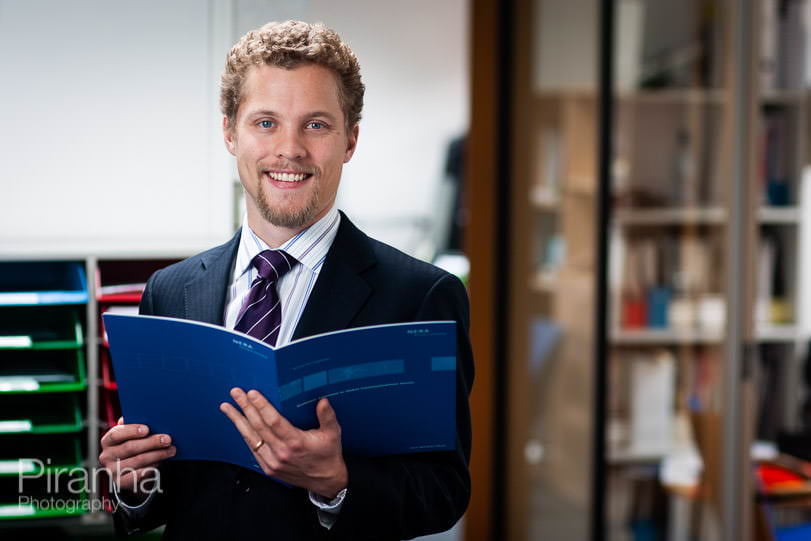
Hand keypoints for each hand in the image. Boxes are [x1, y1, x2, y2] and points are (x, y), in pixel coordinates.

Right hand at [98, 417, 175, 499]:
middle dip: (151, 442)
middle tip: (167, 439)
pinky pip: (136, 476)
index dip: (131, 430)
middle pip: (130, 447)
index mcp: (108, 441)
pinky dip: (150, 469)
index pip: (116, 434)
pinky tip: (160, 464)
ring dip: (157, 455)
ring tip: (171, 450)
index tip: (147, 429)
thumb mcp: (132, 436)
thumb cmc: (135, 448)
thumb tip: (141, 417)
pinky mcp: (119, 482)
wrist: (131, 473)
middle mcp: (106, 455)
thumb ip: (135, 427)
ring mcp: (112, 470)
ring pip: (137, 460)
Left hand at [220, 388, 346, 498]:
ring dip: (238, 421)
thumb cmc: (328, 454)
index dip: (261, 406)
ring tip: (227, 407)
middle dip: (245, 407)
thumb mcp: (333, 434)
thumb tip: (322, 401)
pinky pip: (252, 449)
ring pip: (251, 438)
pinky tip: (239, 424)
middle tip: (236, 393)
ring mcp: (273, 462)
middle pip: (258, 426)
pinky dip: (244, 435)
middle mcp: (281, 453)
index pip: (273, 421)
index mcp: (296, 442)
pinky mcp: (269, 468)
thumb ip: (327, 416)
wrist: (326, 481)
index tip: (252, 393)